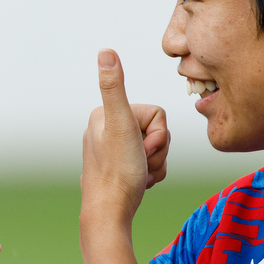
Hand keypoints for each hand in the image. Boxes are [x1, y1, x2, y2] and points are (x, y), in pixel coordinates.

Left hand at [82, 50, 169, 228]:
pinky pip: (153, 164)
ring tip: (138, 173)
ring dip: (156, 164)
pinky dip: (152, 174)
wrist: (110, 212)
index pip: (157, 113)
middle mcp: (106, 128)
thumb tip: (105, 51)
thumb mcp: (120, 123)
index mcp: (105, 114)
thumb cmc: (117, 170)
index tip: (138, 147)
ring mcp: (114, 148)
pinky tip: (138, 181)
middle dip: (157, 151)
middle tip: (139, 163)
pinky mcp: (121, 165)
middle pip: (159, 131)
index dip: (157, 133)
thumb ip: (113, 87)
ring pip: (158, 148)